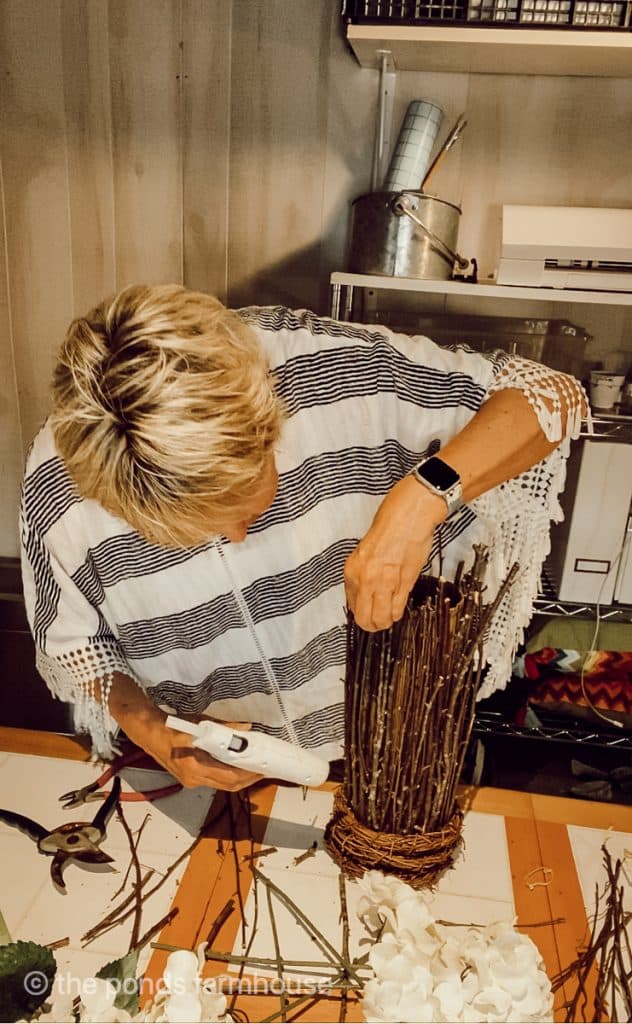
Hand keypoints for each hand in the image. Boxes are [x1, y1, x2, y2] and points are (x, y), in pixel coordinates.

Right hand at [149, 714, 262, 791]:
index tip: (262, 768)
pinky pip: (215, 780)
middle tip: (264, 769)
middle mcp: (194, 779)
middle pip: (228, 785)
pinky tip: (238, 766)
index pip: (228, 777)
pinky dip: (228, 774)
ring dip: (239, 778)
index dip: (248, 775)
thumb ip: (223, 728)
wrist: (149, 734)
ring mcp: (192, 781)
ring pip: (223, 785)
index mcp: (194, 768)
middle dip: (248, 779)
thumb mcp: (198, 725)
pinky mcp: (192, 778)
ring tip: (254, 767)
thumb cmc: (171, 728)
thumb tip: (245, 729)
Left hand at [344, 475, 445, 631]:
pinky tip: (397, 608)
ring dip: (385, 621)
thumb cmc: (389, 529)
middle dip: (371, 624)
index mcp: (352, 570)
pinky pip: (397, 609)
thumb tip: (364, 596)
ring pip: (381, 619)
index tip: (367, 609)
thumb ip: (362, 576)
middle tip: (377, 621)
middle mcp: (365, 579)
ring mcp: (384, 583)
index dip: (360, 611)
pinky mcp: (403, 583)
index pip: (351, 605)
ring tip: (389, 616)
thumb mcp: (365, 553)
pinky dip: (397, 613)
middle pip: (364, 619)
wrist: (409, 516)